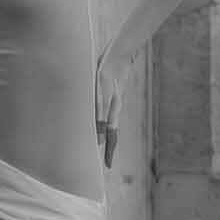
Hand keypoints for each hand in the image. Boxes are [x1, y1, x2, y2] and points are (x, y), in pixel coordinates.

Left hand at [95, 44, 126, 170]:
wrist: (120, 52)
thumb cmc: (108, 71)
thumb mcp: (101, 93)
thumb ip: (99, 114)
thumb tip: (99, 136)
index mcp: (113, 110)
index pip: (112, 137)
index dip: (110, 152)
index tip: (108, 166)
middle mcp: (115, 108)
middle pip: (112, 133)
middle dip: (109, 148)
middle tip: (106, 162)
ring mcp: (114, 101)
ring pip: (110, 123)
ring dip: (106, 136)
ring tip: (101, 146)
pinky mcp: (112, 93)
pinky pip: (107, 113)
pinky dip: (104, 123)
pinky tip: (100, 123)